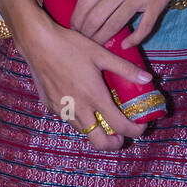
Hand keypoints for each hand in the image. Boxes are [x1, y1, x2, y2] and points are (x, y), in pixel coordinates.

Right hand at [13, 6, 150, 149]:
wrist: (37, 42)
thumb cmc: (70, 45)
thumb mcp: (101, 54)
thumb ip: (125, 69)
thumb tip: (148, 79)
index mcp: (95, 97)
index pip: (120, 126)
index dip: (135, 131)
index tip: (140, 127)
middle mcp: (79, 108)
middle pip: (100, 143)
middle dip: (114, 144)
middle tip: (120, 134)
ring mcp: (63, 109)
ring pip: (83, 132)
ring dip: (96, 131)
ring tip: (101, 117)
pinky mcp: (51, 105)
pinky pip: (69, 120)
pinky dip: (79, 119)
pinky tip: (81, 103)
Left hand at [71, 0, 172, 47]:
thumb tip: (86, 8)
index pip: (85, 2)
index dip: (76, 18)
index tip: (73, 27)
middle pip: (96, 17)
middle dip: (86, 32)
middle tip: (83, 39)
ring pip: (115, 24)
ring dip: (103, 37)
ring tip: (97, 44)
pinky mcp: (155, 5)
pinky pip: (144, 28)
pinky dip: (133, 39)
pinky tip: (124, 45)